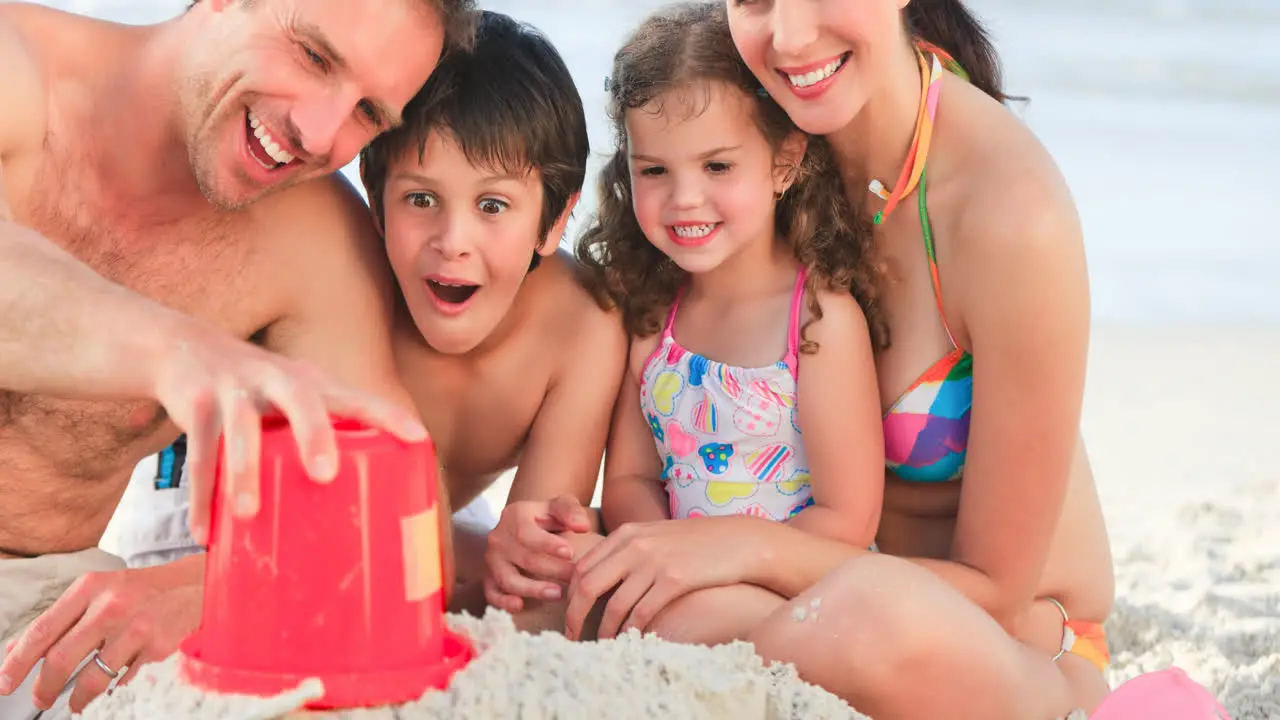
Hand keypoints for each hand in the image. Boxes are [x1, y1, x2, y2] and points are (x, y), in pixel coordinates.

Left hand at [0, 562, 203, 712]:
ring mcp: (136, 627)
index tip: (6, 682)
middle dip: (44, 687)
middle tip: (40, 699)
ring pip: (93, 677)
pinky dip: (114, 684)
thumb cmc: (139, 591)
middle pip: (62, 658)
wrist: (193, 586)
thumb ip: (62, 618)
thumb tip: (20, 650)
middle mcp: (112, 606)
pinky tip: (115, 680)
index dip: (18, 661)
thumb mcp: (98, 591)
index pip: (43, 630)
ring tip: (74, 702)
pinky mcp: (157, 646)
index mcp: (90, 587)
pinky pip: (124, 677)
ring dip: (77, 698)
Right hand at [151, 322, 426, 543]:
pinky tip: (205, 532)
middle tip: (325, 474)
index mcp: (311, 383)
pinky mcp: (196, 401)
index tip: (418, 438)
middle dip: (313, 434)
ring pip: (240, 427)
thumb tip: (361, 503)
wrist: (185, 348)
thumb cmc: (259, 391)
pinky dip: (201, 494)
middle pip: (301, 400)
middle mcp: (277, 378)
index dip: (388, 415)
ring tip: (247, 512)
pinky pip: (197, 451)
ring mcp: (234, 387)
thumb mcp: (294, 400)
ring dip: (242, 470)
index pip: (356, 396)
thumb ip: (324, 435)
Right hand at [483, 495, 593, 612]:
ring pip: (508, 579)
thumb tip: (582, 526)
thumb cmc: (548, 517)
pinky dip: (503, 602)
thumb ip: (572, 512)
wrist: (526, 525)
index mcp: (514, 516)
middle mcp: (499, 538)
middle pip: (524, 558)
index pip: (528, 533)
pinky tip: (519, 605)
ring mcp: (492, 560)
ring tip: (558, 594)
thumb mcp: (560, 506)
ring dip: (533, 589)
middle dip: (552, 570)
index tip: (569, 553)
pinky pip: (492, 594)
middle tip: (575, 578)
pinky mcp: (489, 578)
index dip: (548, 544)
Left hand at [564, 517, 756, 640]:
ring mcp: (654, 562)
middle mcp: (634, 546)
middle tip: (572, 635)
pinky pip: (642, 613)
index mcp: (626, 534)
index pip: (583, 566)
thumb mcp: (655, 536)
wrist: (737, 541)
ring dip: (604, 630)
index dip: (570, 594)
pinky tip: (630, 640)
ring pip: (613, 605)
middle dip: (574, 615)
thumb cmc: (696, 542)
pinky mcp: (674, 580)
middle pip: (587, 585)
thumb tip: (600, 576)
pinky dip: (631, 631)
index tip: (570, 613)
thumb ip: (628, 550)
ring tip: (603, 644)